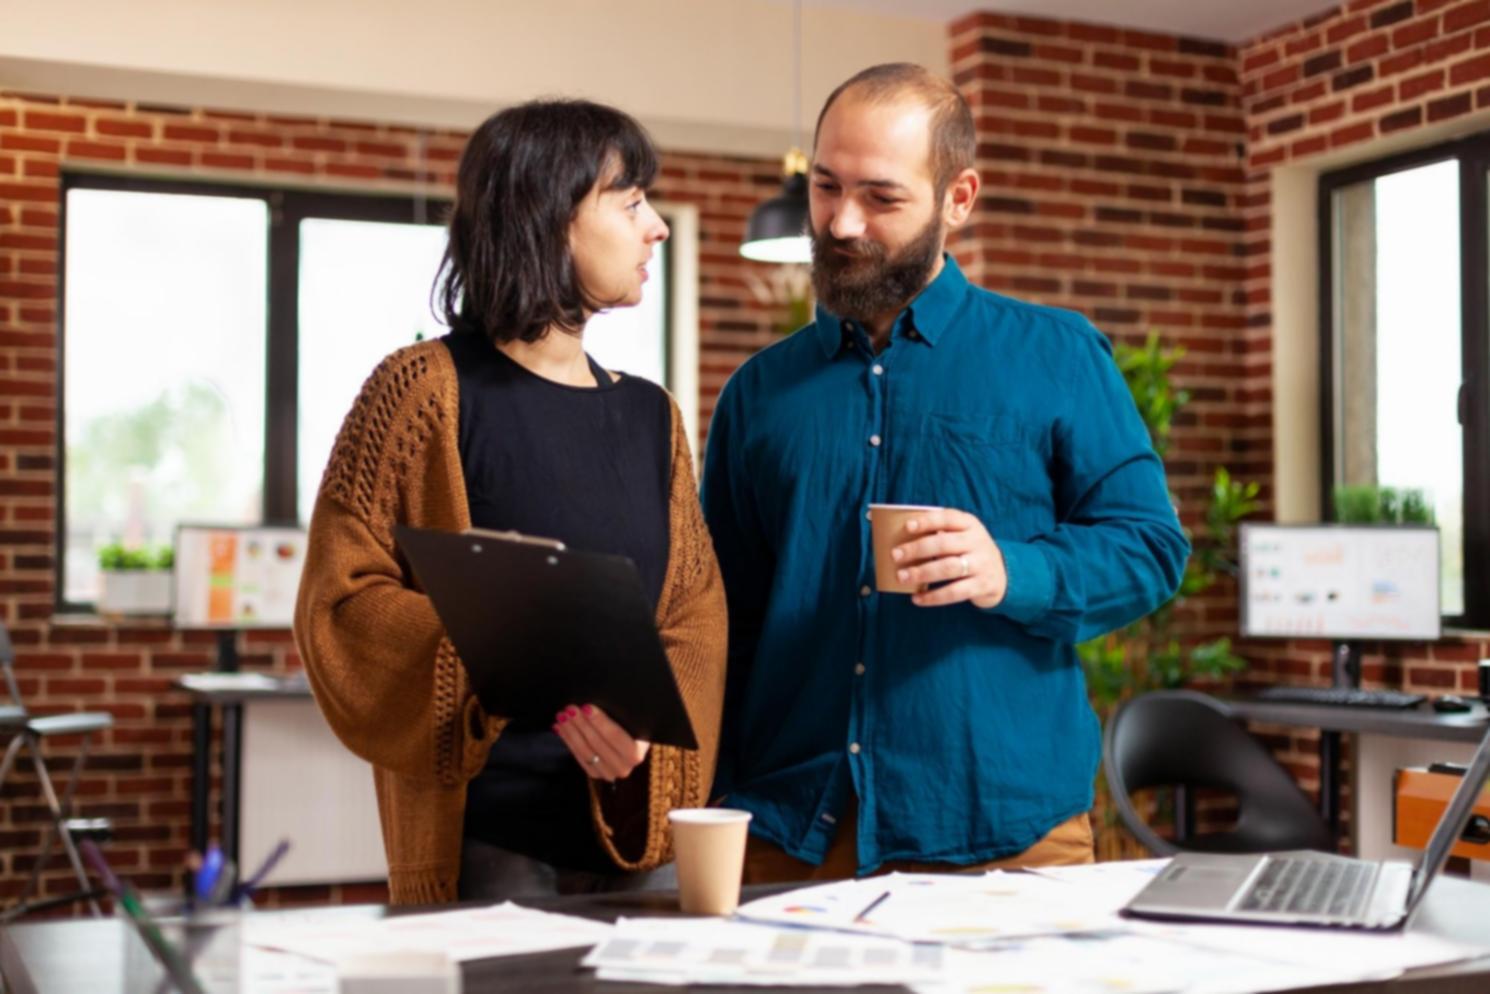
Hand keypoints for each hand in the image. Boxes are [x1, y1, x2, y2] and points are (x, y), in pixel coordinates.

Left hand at [553, 704, 650, 781]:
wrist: (633, 743)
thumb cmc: (632, 725)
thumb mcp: (632, 720)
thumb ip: (620, 714)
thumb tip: (596, 702)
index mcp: (635, 754)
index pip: (615, 735)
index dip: (599, 721)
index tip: (586, 707)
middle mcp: (623, 768)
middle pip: (597, 743)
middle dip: (581, 723)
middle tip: (570, 708)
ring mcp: (608, 773)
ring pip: (584, 751)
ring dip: (571, 731)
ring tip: (562, 716)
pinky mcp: (595, 774)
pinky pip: (578, 756)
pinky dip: (568, 740)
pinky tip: (560, 727)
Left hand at [890, 507, 1007, 609]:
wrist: (1004, 575)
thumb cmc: (970, 552)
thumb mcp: (963, 536)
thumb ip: (941, 533)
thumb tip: (903, 539)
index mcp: (970, 525)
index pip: (948, 518)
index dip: (927, 521)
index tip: (907, 526)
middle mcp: (977, 542)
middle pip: (944, 544)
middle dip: (917, 549)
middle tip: (895, 555)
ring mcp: (981, 564)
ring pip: (948, 568)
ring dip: (921, 572)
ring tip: (902, 576)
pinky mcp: (982, 586)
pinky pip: (954, 592)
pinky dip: (933, 597)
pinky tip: (917, 599)